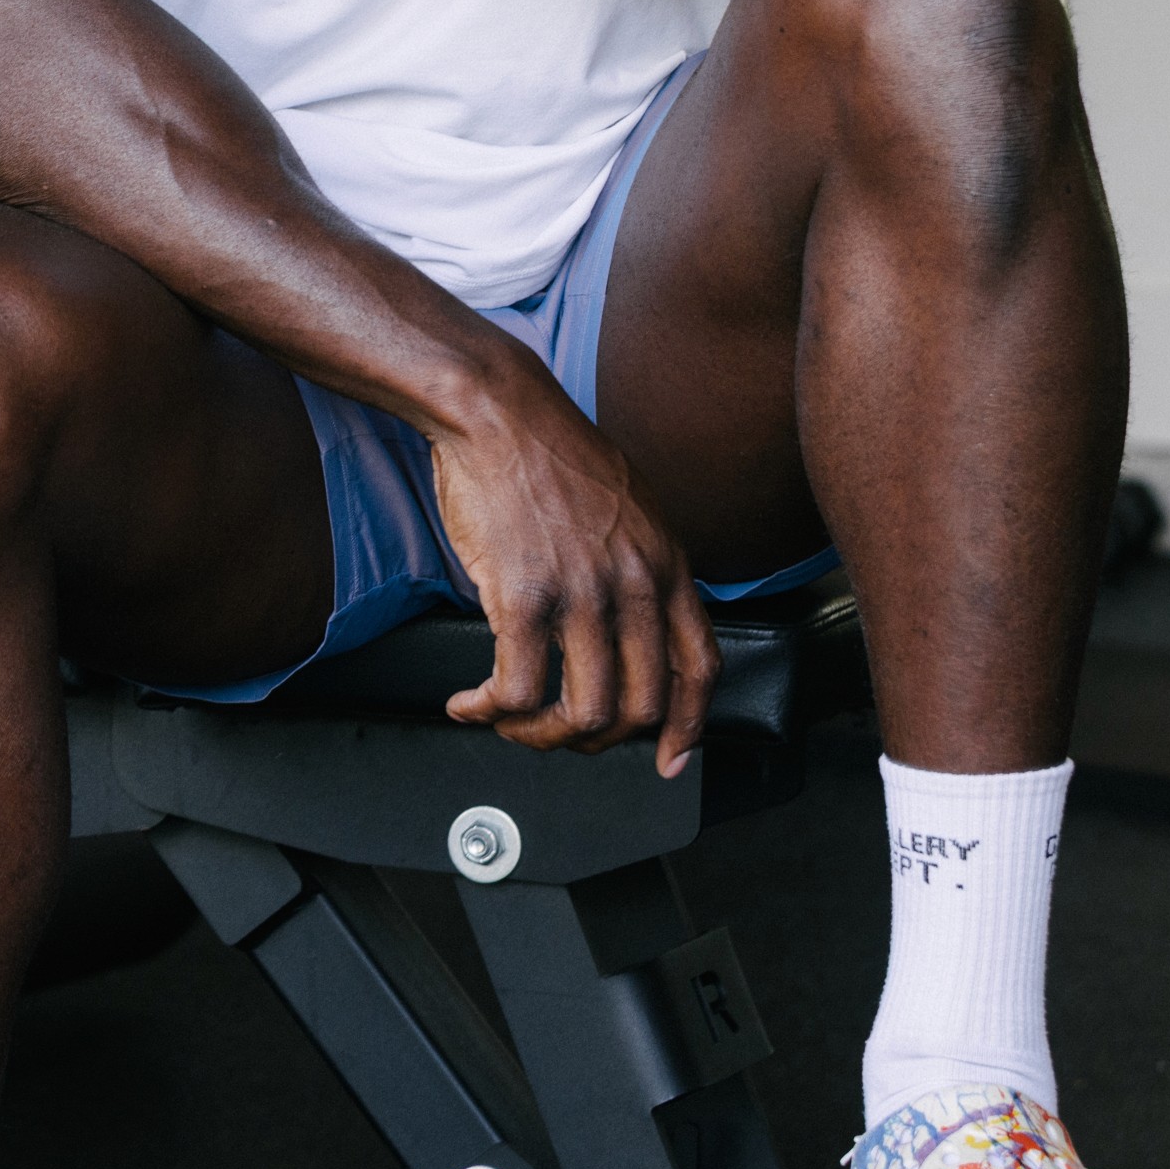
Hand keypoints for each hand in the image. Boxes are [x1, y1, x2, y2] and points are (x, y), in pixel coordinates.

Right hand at [424, 371, 718, 770]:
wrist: (497, 410)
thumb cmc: (549, 452)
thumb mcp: (628, 508)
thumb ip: (642, 568)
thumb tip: (634, 625)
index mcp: (667, 564)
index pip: (699, 668)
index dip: (686, 727)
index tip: (667, 757)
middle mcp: (635, 585)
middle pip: (640, 706)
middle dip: (596, 739)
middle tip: (560, 733)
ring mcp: (583, 594)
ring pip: (584, 713)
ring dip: (541, 734)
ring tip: (509, 720)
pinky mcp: (524, 598)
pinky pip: (518, 690)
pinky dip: (490, 711)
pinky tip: (470, 703)